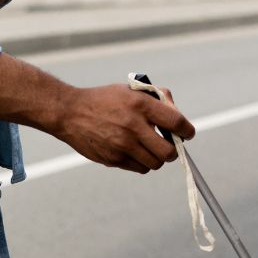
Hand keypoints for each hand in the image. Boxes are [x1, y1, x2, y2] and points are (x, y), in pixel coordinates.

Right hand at [50, 84, 194, 174]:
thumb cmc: (104, 100)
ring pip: (155, 163)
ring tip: (150, 148)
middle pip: (169, 152)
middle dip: (174, 150)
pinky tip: (135, 152)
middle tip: (169, 145)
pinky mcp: (113, 159)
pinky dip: (142, 163)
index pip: (177, 123)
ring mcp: (123, 145)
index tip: (187, 134)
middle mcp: (133, 126)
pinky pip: (139, 168)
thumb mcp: (131, 90)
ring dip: (157, 158)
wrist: (70, 113)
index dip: (187, 131)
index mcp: (141, 105)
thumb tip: (177, 117)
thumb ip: (158, 98)